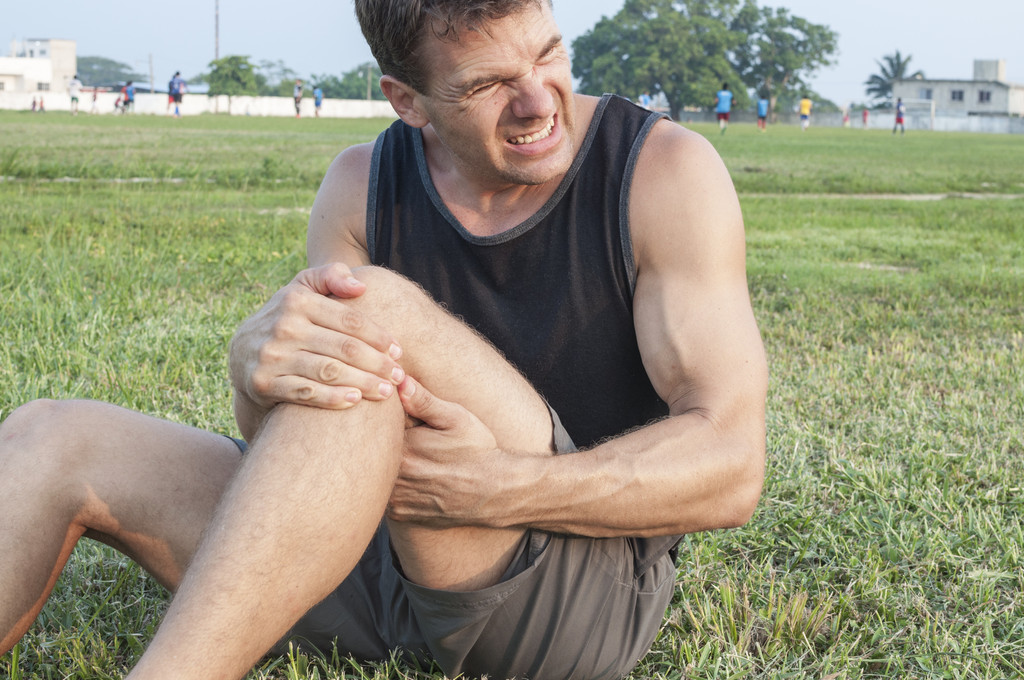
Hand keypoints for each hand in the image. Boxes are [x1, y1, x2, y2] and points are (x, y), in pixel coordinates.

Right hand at [229, 263, 404, 411]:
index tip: (398, 350)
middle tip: (400, 376)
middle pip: (344, 348)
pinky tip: (355, 401)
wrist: (241, 355)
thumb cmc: (287, 319)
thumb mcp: (302, 289)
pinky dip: (332, 398)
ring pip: (329, 372)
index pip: (349, 319)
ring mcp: (272, 356)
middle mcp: (283, 326)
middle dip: (377, 363)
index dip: (378, 336)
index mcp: (296, 300)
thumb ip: (331, 276)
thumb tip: (361, 287)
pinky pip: (305, 393)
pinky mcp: (263, 383)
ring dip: (363, 383)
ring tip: (387, 391)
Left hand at [387, 377, 503, 527]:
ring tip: (415, 460)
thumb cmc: (476, 450)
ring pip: (376, 476)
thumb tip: (398, 381)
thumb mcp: (456, 419)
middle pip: (372, 453)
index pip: (377, 430)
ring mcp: (396, 499)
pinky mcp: (400, 514)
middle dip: (382, 444)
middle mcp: (395, 477)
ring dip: (383, 466)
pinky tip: (414, 478)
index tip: (398, 418)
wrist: (493, 491)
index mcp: (404, 450)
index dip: (384, 420)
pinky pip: (384, 497)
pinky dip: (392, 486)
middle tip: (411, 441)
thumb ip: (424, 401)